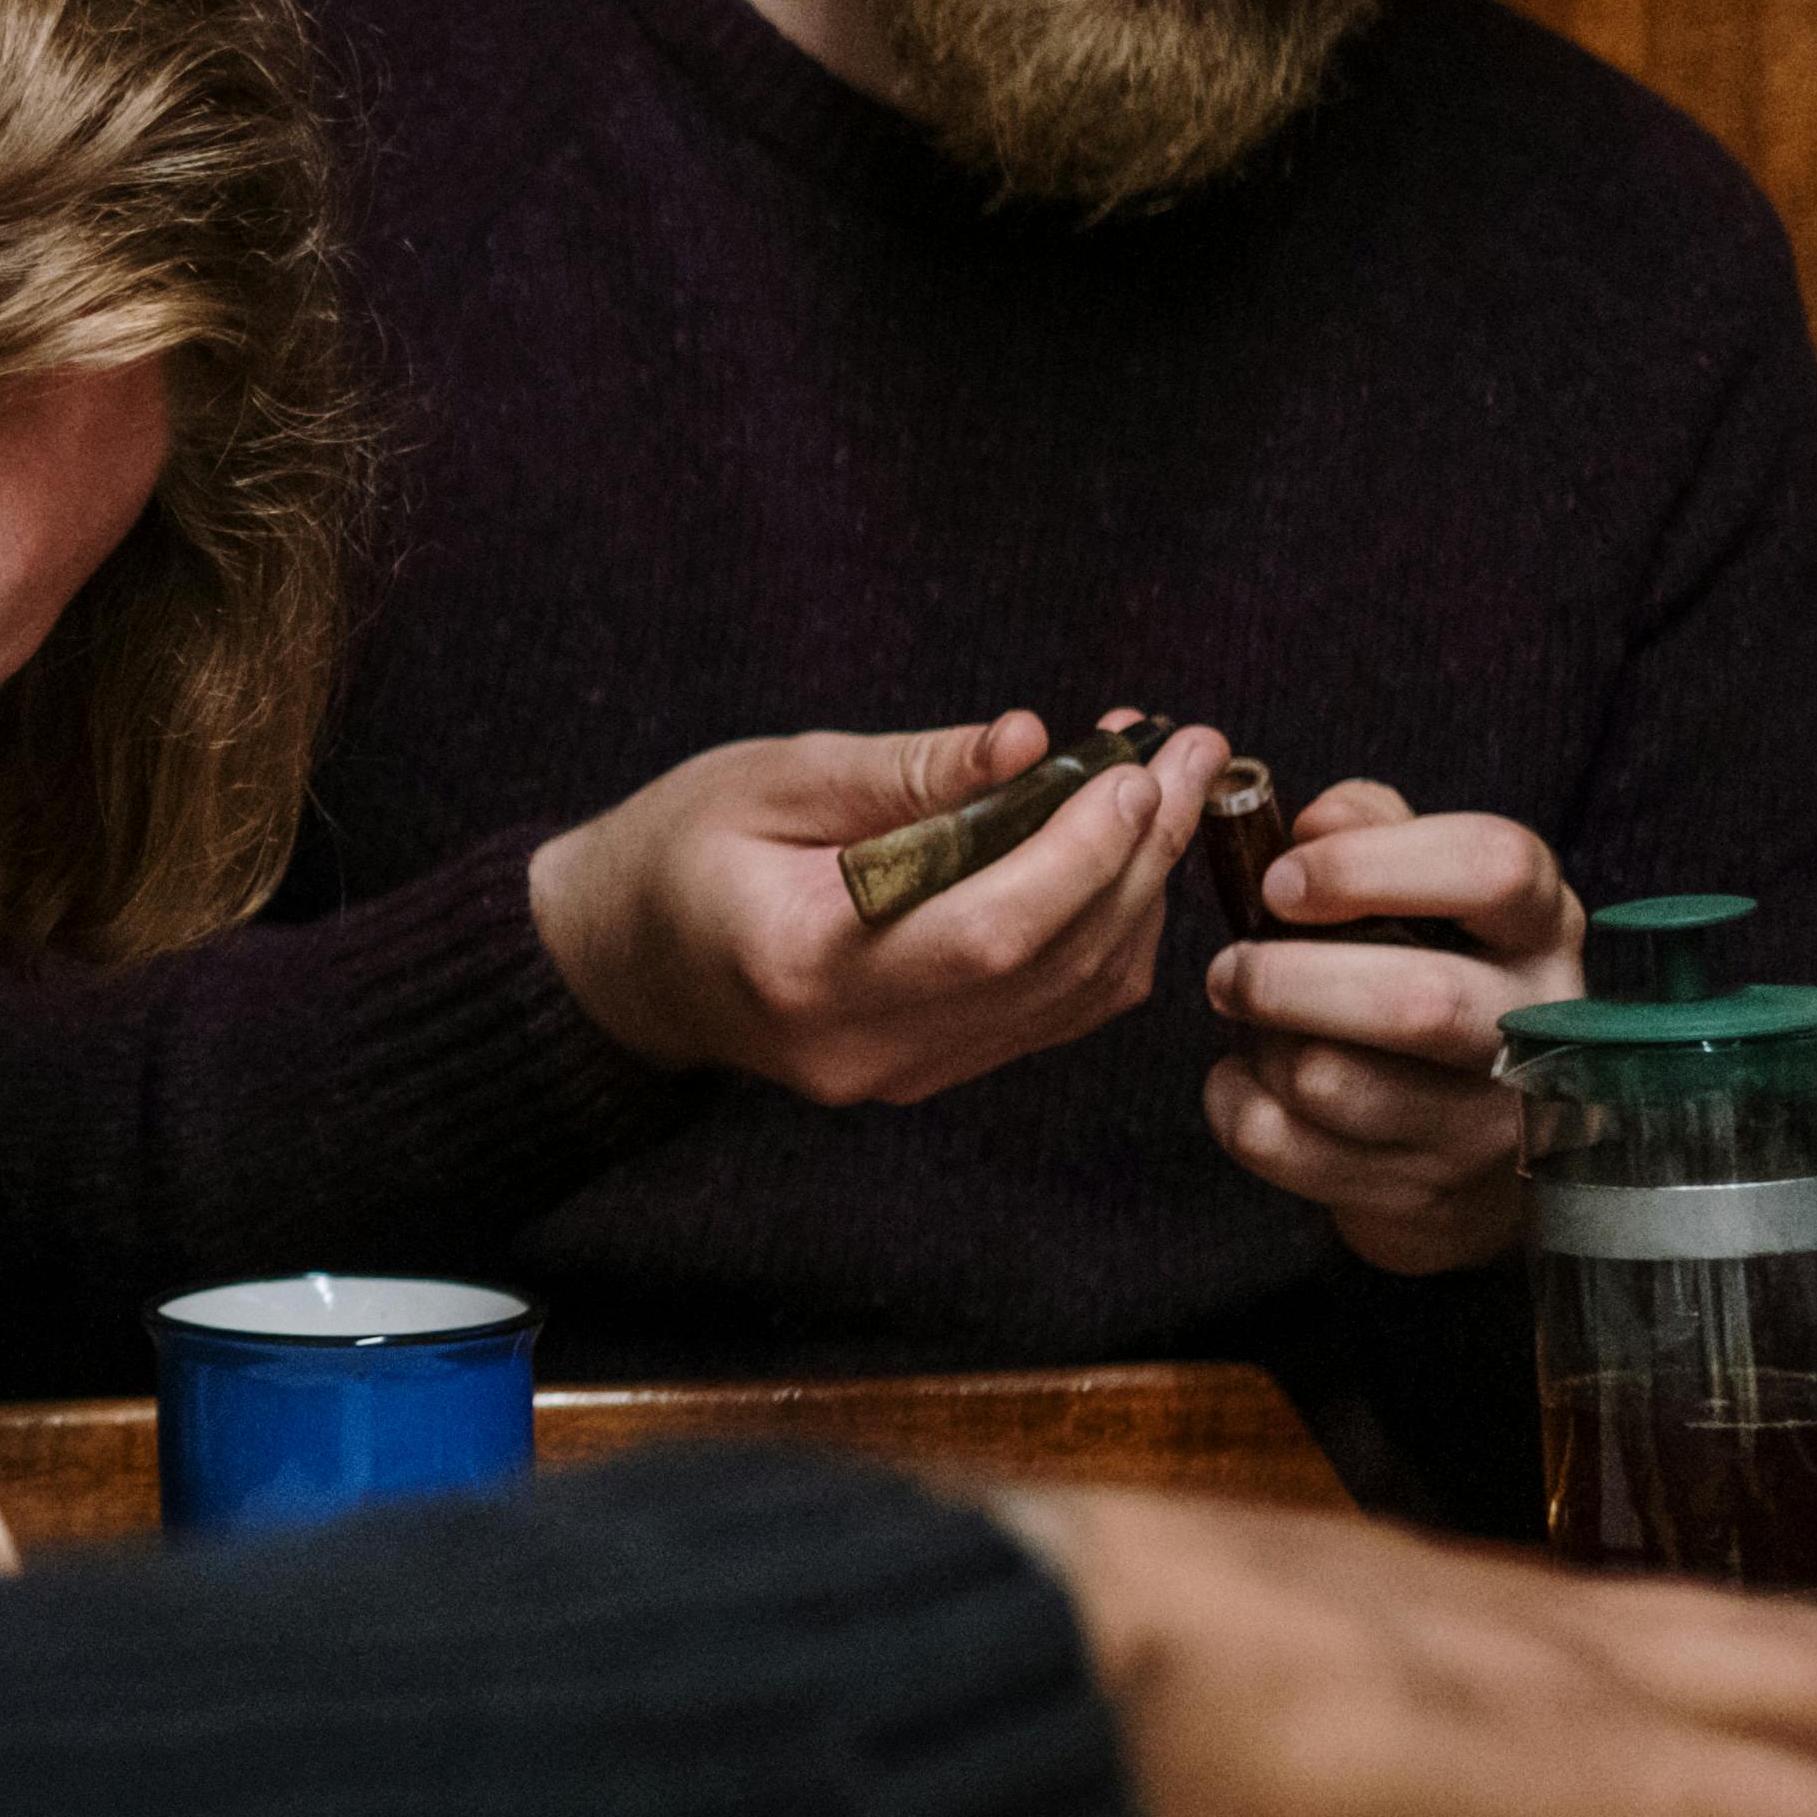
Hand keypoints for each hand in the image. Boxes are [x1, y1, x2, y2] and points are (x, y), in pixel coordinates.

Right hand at [528, 711, 1226, 1107]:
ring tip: (1166, 788)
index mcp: (801, 966)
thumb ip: (909, 770)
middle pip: (1049, 964)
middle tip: (1190, 753)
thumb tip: (1036, 742)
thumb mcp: (773, 777)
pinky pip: (1053, 1012)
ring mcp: (899, 1074)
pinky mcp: (928, 1073)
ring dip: (1137, 889)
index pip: (984, 931)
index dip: (1082, 852)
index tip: (1139, 767)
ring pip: (1073, 996)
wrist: (626, 963)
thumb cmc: (681, 849)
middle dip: (1138, 853)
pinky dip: (1106, 932)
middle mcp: (859, 1045)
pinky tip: (1119, 855)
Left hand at [1198, 782, 1588, 1271]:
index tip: (1281, 882)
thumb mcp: (1426, 882)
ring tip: (1248, 1017)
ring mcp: (1483, 1124)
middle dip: (1288, 977)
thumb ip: (1370, 827)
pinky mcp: (1419, 1192)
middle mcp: (1535, 1026)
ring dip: (1261, 1042)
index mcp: (1538, 925)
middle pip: (1417, 1002)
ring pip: (1334, 1084)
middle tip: (1229, 968)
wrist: (1471, 1134)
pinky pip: (1283, 1146)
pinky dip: (1236, 1102)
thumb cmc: (1430, 967)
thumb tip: (1313, 823)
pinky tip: (1250, 1077)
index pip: (1493, 867)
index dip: (1368, 865)